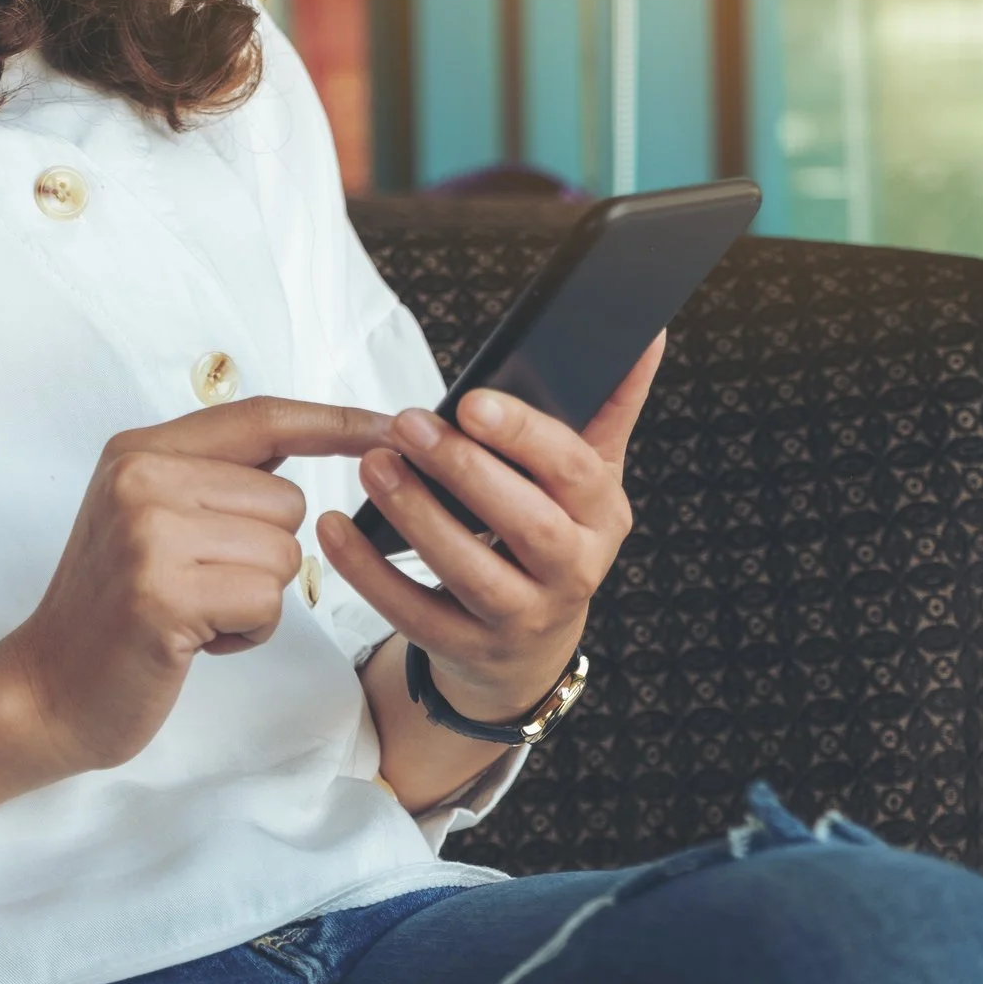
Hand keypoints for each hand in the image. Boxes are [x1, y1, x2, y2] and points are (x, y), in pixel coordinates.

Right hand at [0, 397, 392, 773]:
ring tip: (196, 611)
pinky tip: (196, 639)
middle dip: (266, 555)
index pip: (262, 417)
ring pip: (285, 553)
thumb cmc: (117, 610)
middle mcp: (141, 478)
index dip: (336, 422)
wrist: (47, 689)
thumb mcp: (152, 516)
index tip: (394, 428)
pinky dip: (248, 631)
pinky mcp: (162, 594)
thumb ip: (219, 477)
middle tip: (202, 584)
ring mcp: (148, 533)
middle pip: (289, 501)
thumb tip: (312, 440)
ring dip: (256, 597)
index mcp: (141, 450)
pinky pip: (268, 601)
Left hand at [318, 336, 665, 720]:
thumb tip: (646, 334)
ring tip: (374, 466)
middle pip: (527, 525)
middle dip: (466, 472)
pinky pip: (415, 615)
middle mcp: (574, 572)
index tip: (470, 400)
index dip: (523, 435)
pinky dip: (371, 575)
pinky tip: (336, 529)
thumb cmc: (554, 533)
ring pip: (471, 573)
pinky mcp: (469, 649)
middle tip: (408, 424)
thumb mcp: (589, 476)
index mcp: (604, 516)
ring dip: (417, 517)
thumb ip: (611, 405)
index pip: (573, 471)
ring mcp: (523, 618)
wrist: (529, 642)